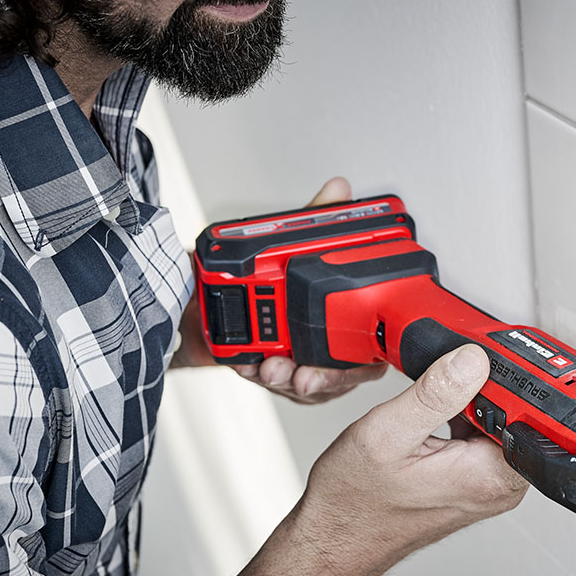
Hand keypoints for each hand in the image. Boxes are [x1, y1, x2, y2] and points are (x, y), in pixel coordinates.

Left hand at [229, 176, 387, 402]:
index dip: (360, 365)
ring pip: (298, 385)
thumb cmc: (261, 269)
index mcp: (343, 324)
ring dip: (283, 380)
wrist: (209, 282)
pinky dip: (254, 373)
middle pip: (334, 380)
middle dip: (318, 380)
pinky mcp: (260, 367)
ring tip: (270, 366)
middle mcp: (322, 349)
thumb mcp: (289, 240)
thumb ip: (315, 219)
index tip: (350, 360)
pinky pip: (264, 379)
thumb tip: (337, 190)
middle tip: (301, 372)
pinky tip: (246, 363)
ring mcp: (293, 362)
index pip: (367, 356)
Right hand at [300, 344, 529, 567]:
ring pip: (496, 419)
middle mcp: (496, 484)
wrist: (335, 539)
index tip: (466, 364)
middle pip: (515, 412)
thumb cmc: (355, 503)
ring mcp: (486, 483)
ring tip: (428, 407)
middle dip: (481, 386)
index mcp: (489, 476)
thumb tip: (472, 359)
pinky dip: (458, 415)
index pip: (526, 409)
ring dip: (467, 400)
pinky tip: (429, 418)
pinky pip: (480, 433)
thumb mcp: (387, 433)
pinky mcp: (473, 480)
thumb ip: (434, 394)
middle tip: (440, 383)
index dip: (501, 376)